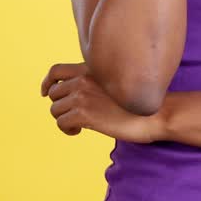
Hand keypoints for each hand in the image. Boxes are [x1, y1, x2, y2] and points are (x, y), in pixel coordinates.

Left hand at [39, 61, 162, 142]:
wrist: (154, 113)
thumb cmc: (138, 102)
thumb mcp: (114, 83)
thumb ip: (94, 83)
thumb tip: (76, 95)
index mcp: (90, 69)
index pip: (56, 70)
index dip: (47, 82)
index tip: (45, 92)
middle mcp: (83, 79)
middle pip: (54, 93)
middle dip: (60, 106)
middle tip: (74, 117)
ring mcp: (82, 96)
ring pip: (55, 110)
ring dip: (64, 120)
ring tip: (79, 126)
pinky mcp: (84, 113)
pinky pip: (61, 123)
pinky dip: (67, 130)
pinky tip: (80, 132)